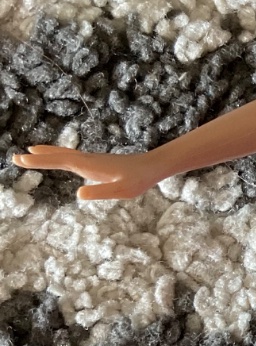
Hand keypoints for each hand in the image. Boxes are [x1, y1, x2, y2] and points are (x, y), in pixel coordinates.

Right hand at [9, 146, 160, 199]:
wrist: (151, 167)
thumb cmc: (137, 180)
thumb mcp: (120, 192)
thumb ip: (100, 192)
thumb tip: (78, 194)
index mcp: (88, 166)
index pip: (59, 162)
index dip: (40, 162)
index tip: (21, 159)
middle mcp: (87, 160)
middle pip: (58, 156)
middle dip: (37, 157)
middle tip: (15, 157)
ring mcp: (91, 160)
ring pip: (64, 154)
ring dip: (47, 153)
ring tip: (31, 151)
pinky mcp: (96, 162)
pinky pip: (72, 157)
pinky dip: (60, 155)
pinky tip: (61, 158)